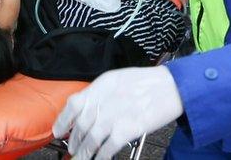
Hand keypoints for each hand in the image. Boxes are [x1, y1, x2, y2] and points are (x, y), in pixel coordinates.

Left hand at [53, 66, 182, 159]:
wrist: (172, 86)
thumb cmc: (149, 82)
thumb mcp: (118, 79)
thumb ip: (101, 93)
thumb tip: (88, 108)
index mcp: (100, 86)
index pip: (73, 105)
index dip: (62, 120)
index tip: (58, 131)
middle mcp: (103, 101)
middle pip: (80, 125)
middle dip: (74, 140)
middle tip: (72, 148)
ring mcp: (113, 117)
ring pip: (90, 140)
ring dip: (84, 152)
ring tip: (80, 158)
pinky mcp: (126, 130)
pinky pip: (107, 148)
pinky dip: (100, 156)